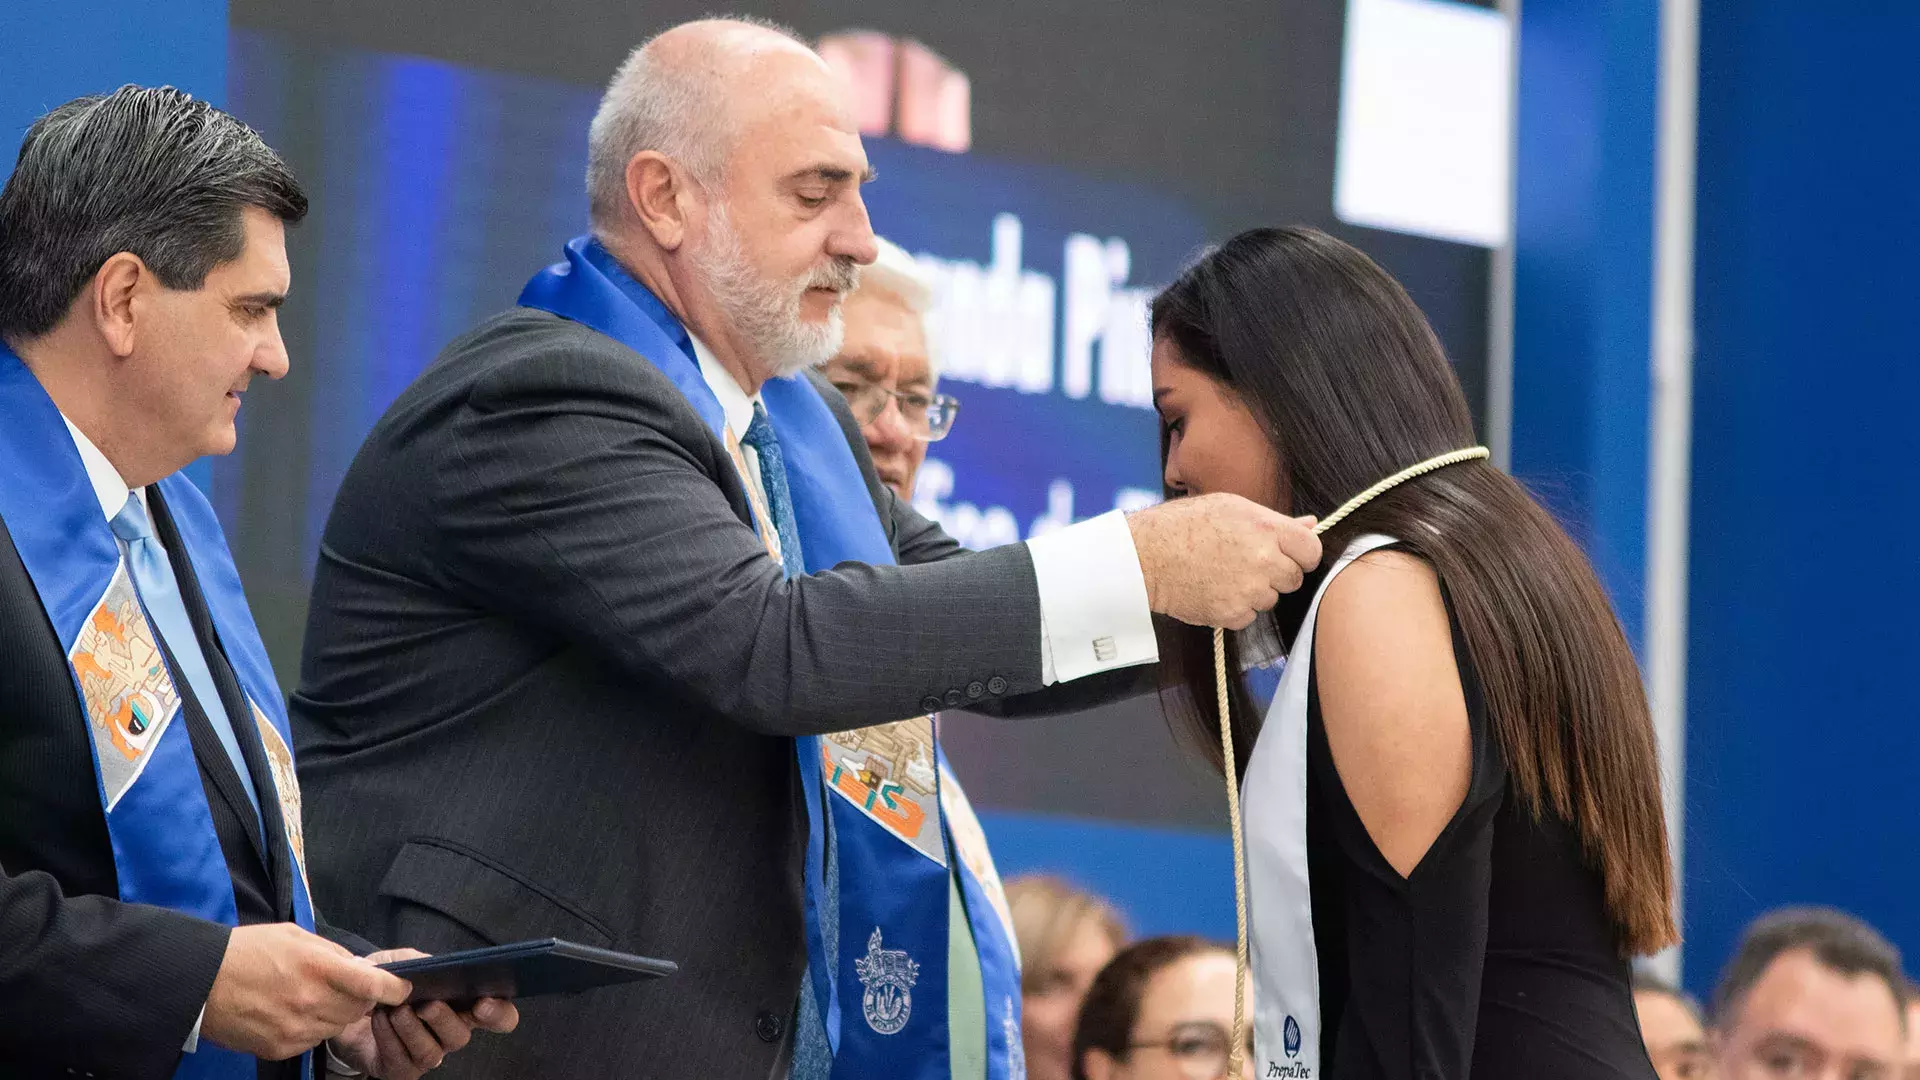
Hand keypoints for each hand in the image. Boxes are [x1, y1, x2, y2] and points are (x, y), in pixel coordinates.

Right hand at [202, 923, 412, 1060]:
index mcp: (318, 968)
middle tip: (340, 986)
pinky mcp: (282, 1048)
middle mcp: (311, 1001)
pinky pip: (312, 1040)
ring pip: (337, 1026)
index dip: (394, 988)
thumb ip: (333, 954)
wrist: (201, 983)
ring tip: (309, 996)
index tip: (403, 989)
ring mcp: (297, 1028)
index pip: (373, 984)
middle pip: (358, 1008)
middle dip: (358, 998)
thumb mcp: (295, 937)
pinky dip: (311, 1028)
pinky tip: (291, 1012)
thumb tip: (360, 969)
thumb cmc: (248, 951)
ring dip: (334, 1013)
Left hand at [327, 949, 519, 1078]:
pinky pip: (402, 1061)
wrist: (347, 1006)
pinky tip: (379, 1019)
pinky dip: (389, 1038)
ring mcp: (426, 1054)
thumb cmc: (384, 984)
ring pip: (432, 1052)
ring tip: (394, 1010)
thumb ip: (419, 961)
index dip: (499, 1012)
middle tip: (426, 1004)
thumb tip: (432, 967)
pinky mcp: (401, 1070)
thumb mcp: (400, 962)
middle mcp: (449, 1033)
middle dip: (444, 1019)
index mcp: (461, 1006)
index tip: (484, 1002)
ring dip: (412, 1029)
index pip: (498, 1016)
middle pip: (462, 1036)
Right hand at [1127, 493, 1321, 628]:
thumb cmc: (1184, 525)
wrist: (1146, 556)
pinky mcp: (1232, 614)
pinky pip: (1248, 616)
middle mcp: (1263, 560)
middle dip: (1277, 573)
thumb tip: (1311, 524)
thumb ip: (1275, 520)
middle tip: (1246, 562)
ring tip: (1224, 574)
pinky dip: (1235, 608)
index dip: (1302, 553)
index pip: (1312, 550)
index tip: (1288, 554)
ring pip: (1270, 599)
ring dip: (1255, 591)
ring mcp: (1249, 590)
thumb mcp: (1231, 508)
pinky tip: (1214, 589)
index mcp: (1266, 528)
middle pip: (1294, 578)